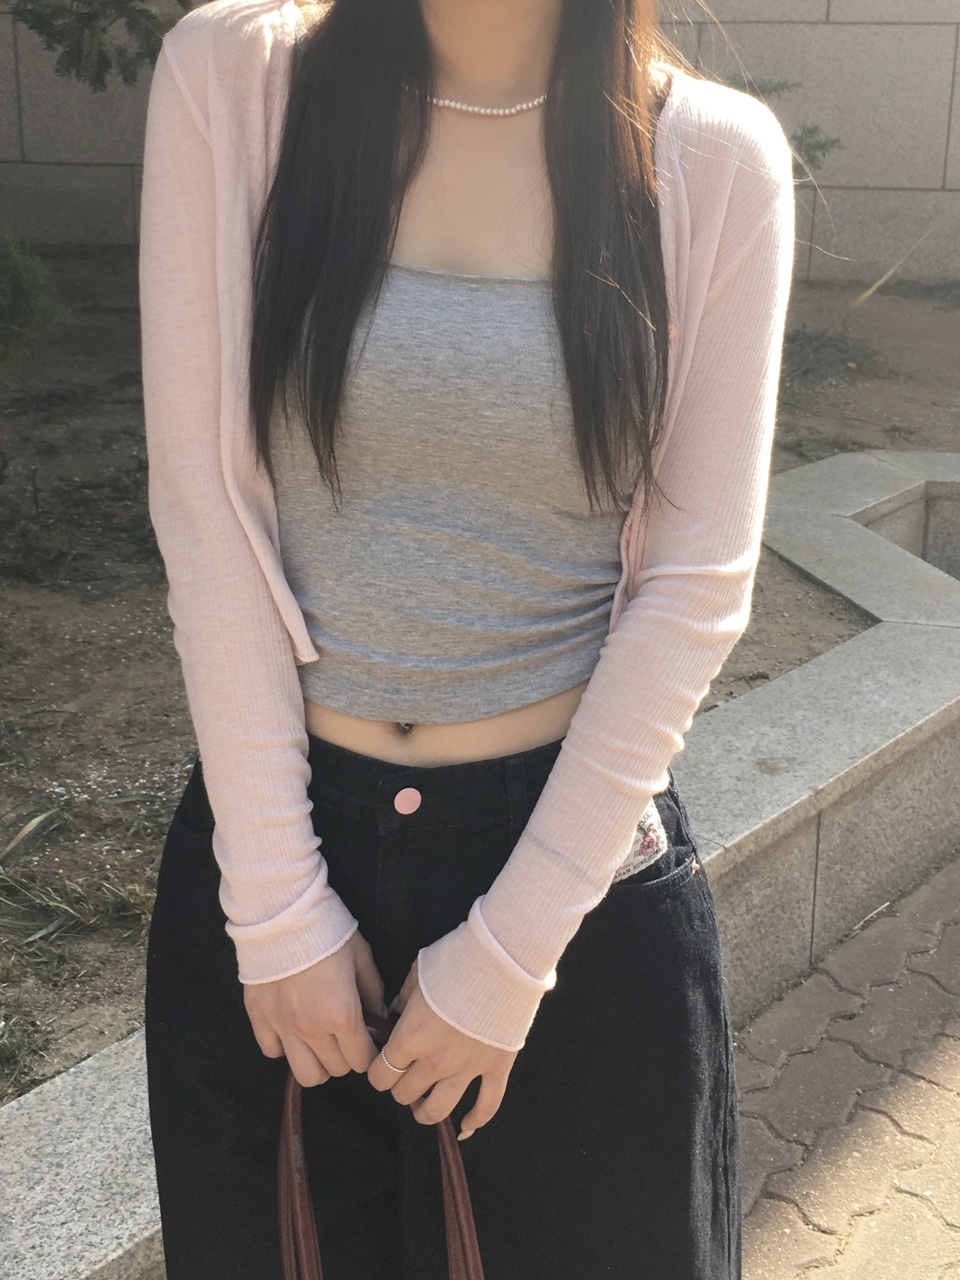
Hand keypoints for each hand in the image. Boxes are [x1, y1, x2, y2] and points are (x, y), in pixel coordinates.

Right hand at [244, 930, 386, 1086]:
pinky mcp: (258, 1019)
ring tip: (320, 1041)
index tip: (369, 1039)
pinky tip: (292, 1028)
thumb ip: (373, 993)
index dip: (369, 1052)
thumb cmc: (329, 932)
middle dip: (346, 1056)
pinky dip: (285, 1047)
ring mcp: (282, 1027)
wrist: (282, 913)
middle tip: (346, 1036)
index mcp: (342, 1014)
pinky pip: (273, 1052)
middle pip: (336, 1070)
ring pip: (305, 1075)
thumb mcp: (361, 958)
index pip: (362, 1060)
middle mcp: (312, 1029)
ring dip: (318, 1062)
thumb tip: (379, 1018)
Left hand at [367, 958, 518, 1139]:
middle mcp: (435, 1061)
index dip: (377, 1074)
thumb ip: (402, 999)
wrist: (501, 960)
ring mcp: (467, 1068)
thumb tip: (395, 1013)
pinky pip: (487, 1105)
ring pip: (439, 1110)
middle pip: (405, 1095)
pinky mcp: (497, 1068)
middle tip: (404, 1077)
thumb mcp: (417, 972)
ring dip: (425, 1111)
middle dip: (400, 1088)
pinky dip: (476, 1120)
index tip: (380, 1066)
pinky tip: (466, 1126)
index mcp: (410, 1038)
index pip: (381, 1075)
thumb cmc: (455, 961)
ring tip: (423, 1105)